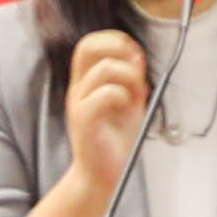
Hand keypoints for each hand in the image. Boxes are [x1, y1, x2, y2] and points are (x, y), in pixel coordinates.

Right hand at [62, 24, 150, 195]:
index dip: (115, 40)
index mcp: (86, 82)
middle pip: (87, 46)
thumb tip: (138, 57)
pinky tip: (128, 109)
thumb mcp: (128, 103)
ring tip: (136, 95)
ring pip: (104, 69)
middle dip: (117, 47)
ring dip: (129, 76)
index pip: (90, 44)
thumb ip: (132, 80)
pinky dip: (123, 96)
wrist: (101, 176)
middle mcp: (78, 89)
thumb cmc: (113, 142)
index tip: (136, 56)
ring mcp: (79, 103)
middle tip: (136, 66)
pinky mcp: (84, 120)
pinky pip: (105, 94)